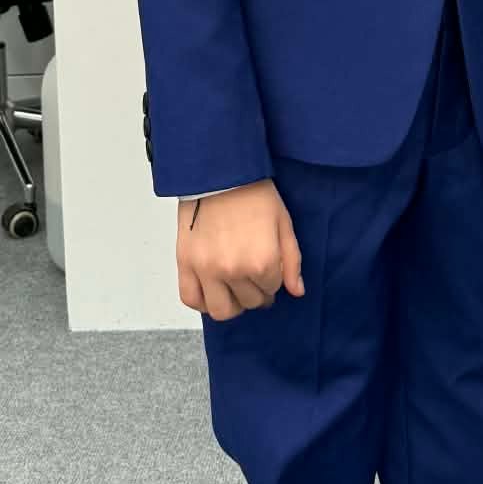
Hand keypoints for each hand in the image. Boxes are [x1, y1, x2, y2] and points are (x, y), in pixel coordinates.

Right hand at [176, 180, 304, 321]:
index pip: (272, 289)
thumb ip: (292, 261)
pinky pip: (191, 299)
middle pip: (249, 302)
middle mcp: (234, 271)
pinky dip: (201, 301)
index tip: (267, 266)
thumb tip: (296, 291)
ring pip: (221, 311)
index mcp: (262, 262)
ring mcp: (207, 269)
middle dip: (255, 292)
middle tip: (252, 277)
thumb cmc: (252, 193)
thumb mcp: (283, 224)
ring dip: (231, 304)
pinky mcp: (185, 263)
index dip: (272, 278)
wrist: (219, 173)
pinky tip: (211, 290)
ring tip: (233, 288)